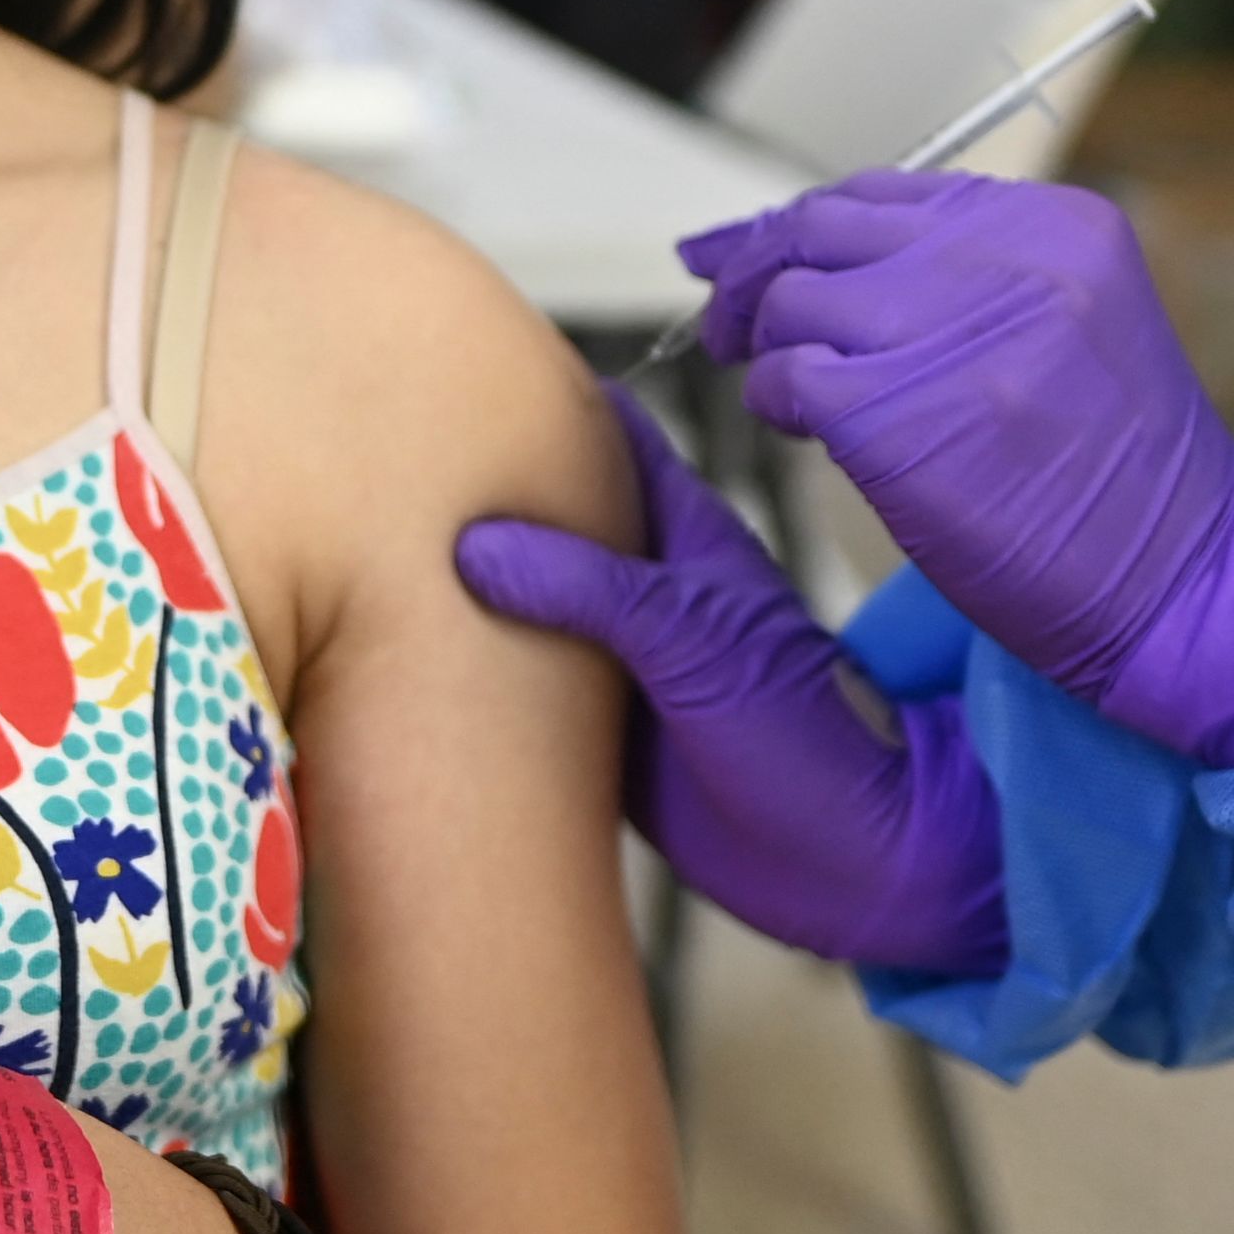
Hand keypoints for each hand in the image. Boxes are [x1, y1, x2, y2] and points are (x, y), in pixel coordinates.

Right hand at [457, 388, 1005, 972]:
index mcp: (685, 540)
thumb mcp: (694, 643)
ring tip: (385, 551)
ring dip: (475, 584)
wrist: (847, 862)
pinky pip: (528, 679)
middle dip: (491, 489)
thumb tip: (482, 543)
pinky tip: (418, 659)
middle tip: (399, 460)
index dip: (549, 400)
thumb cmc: (809, 739)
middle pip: (557, 514)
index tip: (470, 371)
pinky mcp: (601, 726)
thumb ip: (593, 587)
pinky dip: (479, 668)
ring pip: (532, 598)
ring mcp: (623, 656)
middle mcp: (647, 590)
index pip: (614, 437)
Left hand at [686, 171, 1233, 776]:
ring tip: (780, 388)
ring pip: (793, 298)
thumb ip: (970, 279)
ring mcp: (944, 328)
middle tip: (723, 316)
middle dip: (756, 267)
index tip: (747, 250)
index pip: (888, 193)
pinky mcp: (891, 409)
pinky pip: (786, 376)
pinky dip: (773, 399)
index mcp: (1055, 224)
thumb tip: (822, 258)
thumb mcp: (1072, 329)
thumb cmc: (1120, 479)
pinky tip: (800, 428)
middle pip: (825, 226)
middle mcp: (1003, 255)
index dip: (804, 224)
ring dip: (765, 343)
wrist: (1179, 581)